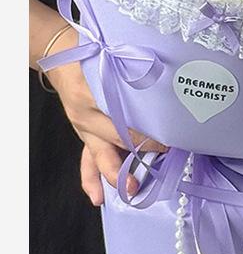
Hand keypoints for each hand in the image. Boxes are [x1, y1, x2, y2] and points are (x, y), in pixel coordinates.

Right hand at [45, 26, 166, 202]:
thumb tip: (163, 99)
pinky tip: (98, 197)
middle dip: (138, 153)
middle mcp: (88, 116)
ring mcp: (84, 127)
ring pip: (98, 156)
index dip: (147, 133)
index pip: (125, 122)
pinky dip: (91, 179)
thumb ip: (134, 83)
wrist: (62, 57)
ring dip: (114, 175)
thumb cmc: (93, 58)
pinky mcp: (84, 133)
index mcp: (95, 97)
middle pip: (115, 140)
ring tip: (130, 190)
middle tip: (159, 161)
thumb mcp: (114, 63)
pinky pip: (86, 160)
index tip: (169, 140)